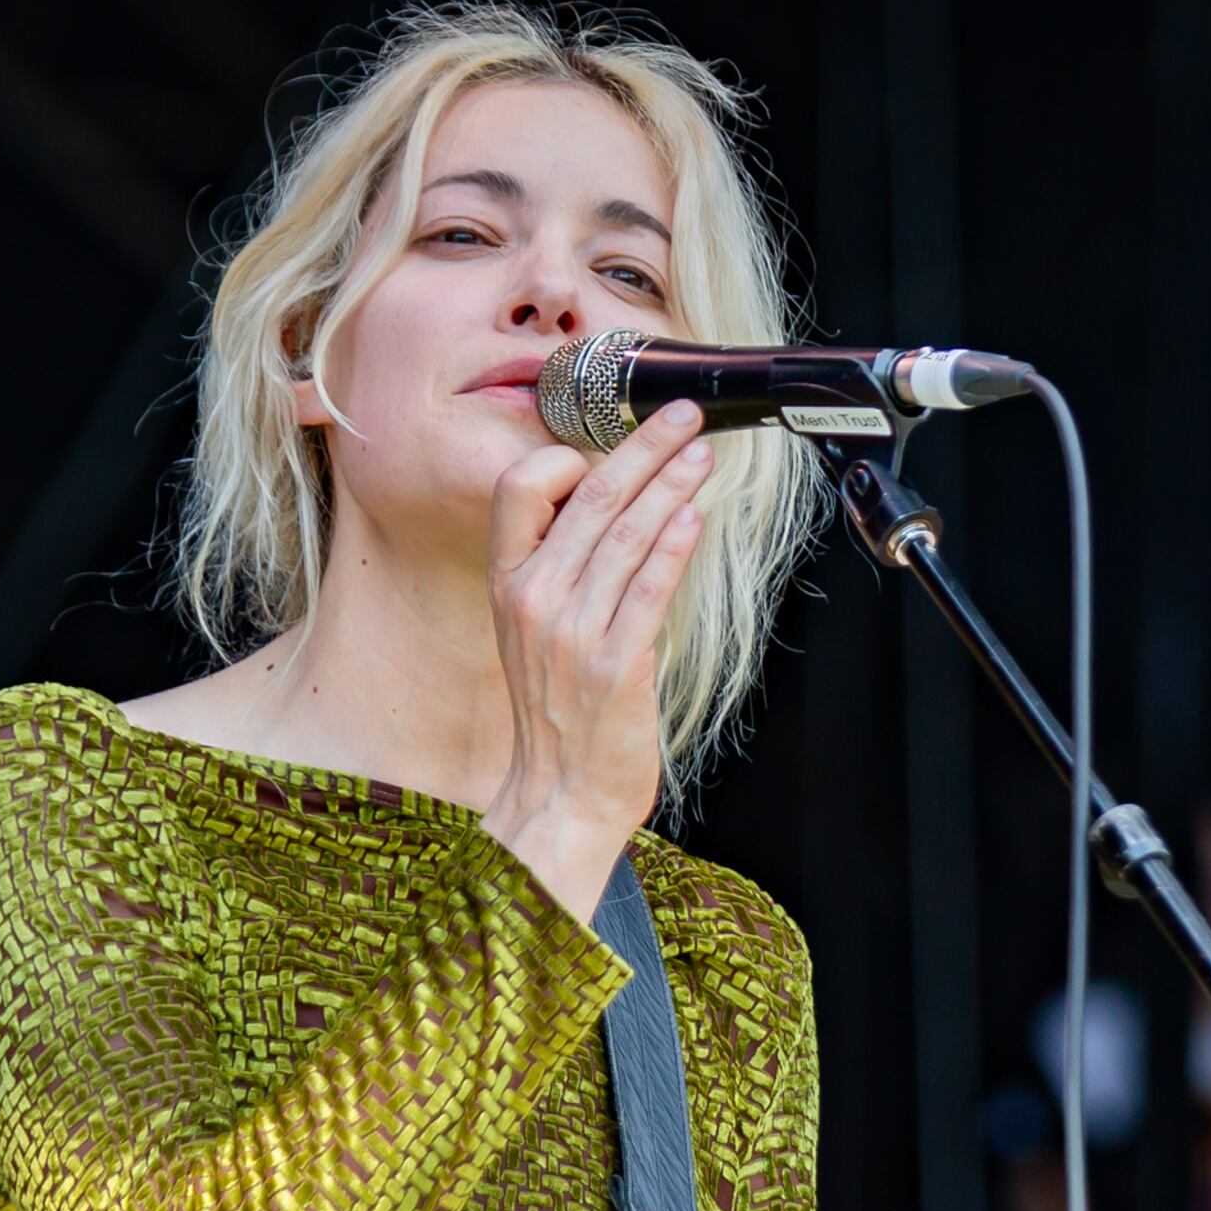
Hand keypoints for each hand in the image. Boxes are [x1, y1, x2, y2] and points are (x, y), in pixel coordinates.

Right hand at [483, 399, 713, 915]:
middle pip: (590, 499)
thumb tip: (620, 510)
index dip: (567, 458)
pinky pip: (649, 590)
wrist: (561, 794)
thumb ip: (564, 571)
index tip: (612, 442)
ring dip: (671, 486)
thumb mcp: (535, 634)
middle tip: (683, 416)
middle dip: (643, 448)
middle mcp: (533, 601)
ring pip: (626, 536)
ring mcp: (571, 633)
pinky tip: (696, 517)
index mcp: (507, 585)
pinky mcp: (615, 665)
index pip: (519, 490)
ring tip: (702, 456)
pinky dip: (675, 547)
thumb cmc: (558, 715)